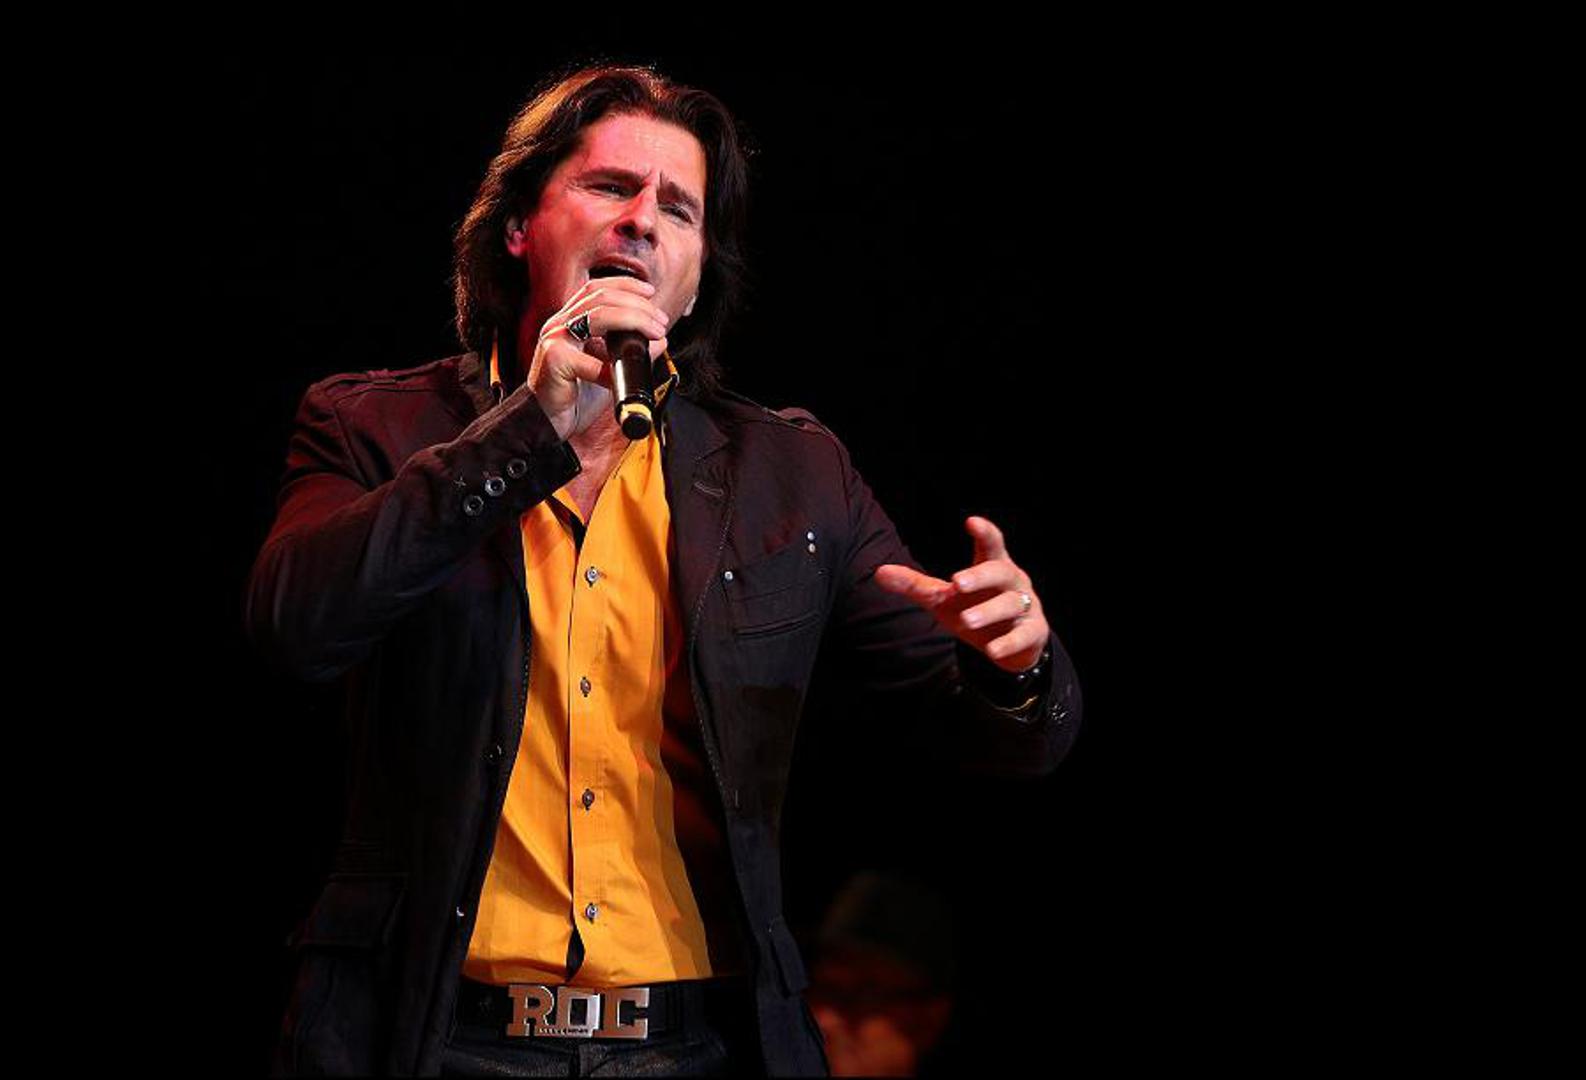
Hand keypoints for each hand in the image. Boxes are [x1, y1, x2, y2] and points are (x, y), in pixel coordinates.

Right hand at [526, 276, 670, 439]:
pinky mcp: (554, 361)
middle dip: (637, 306)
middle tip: (660, 321)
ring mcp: (555, 340)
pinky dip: (612, 369)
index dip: (624, 285)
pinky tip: (622, 377)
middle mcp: (560, 324)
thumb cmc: (574, 396)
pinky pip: (591, 362)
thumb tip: (660, 341)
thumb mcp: (607, 369)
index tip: (650, 293)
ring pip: (598, 317)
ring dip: (633, 321)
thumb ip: (629, 353)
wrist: (546, 422)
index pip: (596, 289)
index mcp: (570, 321)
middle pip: (601, 298)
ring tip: (654, 334)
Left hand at [874, 516, 1048, 672]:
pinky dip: (1008, 643)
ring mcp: (1025, 606)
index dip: (984, 533)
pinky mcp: (1033, 632)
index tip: (971, 522)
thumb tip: (878, 572)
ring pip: (1011, 604)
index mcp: (992, 566)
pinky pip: (1023, 636)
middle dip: (980, 577)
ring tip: (967, 620)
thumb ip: (915, 585)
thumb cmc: (974, 608)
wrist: (1010, 643)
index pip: (991, 545)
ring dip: (988, 612)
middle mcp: (1012, 582)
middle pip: (1000, 572)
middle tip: (957, 582)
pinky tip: (992, 650)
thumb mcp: (944, 598)